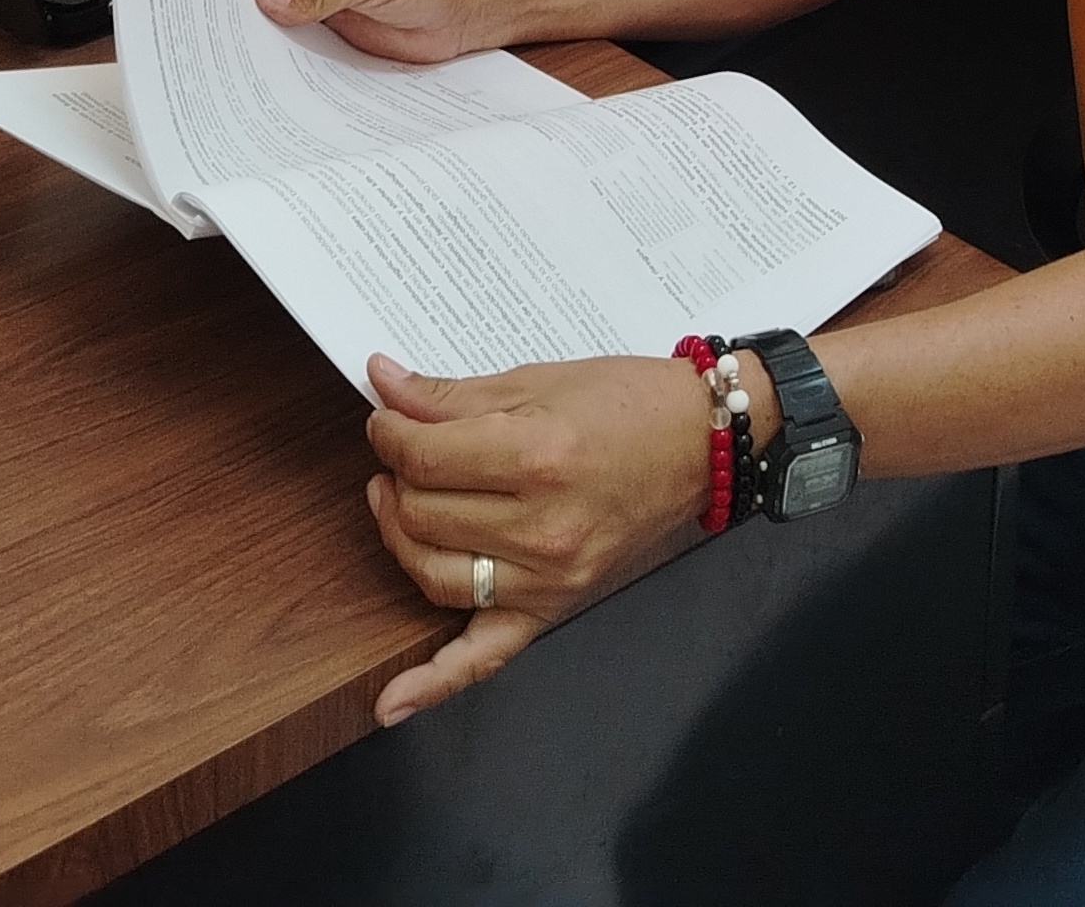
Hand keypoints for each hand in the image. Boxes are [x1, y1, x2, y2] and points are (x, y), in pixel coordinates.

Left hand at [359, 352, 715, 722]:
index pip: (423, 459)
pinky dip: (434, 682)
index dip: (388, 435)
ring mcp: (548, 578)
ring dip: (400, 539)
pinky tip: (391, 703)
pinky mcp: (554, 607)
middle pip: (421, 514)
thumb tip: (385, 385)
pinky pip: (484, 657)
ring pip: (432, 573)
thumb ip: (451, 396)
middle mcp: (541, 527)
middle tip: (401, 451)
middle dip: (396, 475)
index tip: (387, 421)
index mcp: (536, 457)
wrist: (699, 442)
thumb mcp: (537, 381)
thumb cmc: (630, 405)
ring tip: (400, 506)